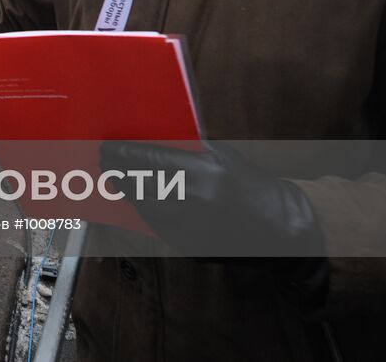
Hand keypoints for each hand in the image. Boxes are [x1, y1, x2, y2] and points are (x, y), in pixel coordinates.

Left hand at [100, 141, 324, 275]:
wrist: (280, 226)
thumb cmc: (249, 183)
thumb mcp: (222, 155)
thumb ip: (187, 149)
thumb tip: (148, 140)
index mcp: (204, 172)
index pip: (149, 160)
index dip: (123, 154)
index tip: (107, 148)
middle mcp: (195, 200)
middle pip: (141, 185)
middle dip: (119, 173)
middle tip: (105, 164)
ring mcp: (192, 227)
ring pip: (144, 207)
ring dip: (129, 194)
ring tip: (117, 182)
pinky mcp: (191, 246)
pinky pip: (157, 227)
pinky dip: (146, 213)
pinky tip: (139, 202)